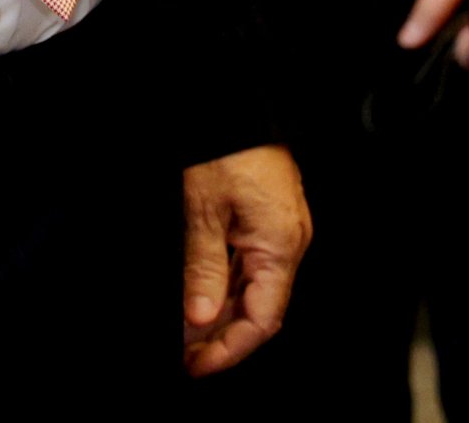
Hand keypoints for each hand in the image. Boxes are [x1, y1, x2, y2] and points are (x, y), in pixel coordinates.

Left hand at [183, 144, 309, 376]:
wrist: (236, 102)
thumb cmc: (224, 147)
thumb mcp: (202, 212)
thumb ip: (203, 269)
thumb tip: (199, 319)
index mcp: (280, 245)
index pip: (261, 320)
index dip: (228, 349)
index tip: (193, 365)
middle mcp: (288, 241)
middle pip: (258, 308)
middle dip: (219, 335)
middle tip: (181, 351)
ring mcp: (279, 229)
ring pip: (252, 288)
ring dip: (218, 310)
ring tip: (182, 327)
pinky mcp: (267, 216)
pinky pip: (249, 263)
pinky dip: (223, 283)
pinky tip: (197, 291)